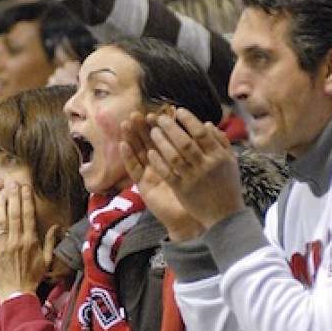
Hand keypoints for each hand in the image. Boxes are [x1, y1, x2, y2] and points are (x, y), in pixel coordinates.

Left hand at [0, 183, 57, 301]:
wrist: (16, 294)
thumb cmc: (32, 277)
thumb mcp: (46, 260)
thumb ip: (50, 242)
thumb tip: (55, 227)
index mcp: (30, 242)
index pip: (28, 215)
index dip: (26, 199)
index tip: (25, 188)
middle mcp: (15, 242)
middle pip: (13, 214)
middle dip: (12, 196)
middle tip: (11, 183)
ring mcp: (1, 247)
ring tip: (0, 193)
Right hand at [121, 111, 203, 239]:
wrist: (191, 219)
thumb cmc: (198, 194)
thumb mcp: (202, 168)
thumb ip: (204, 148)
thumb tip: (209, 125)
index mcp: (173, 160)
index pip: (164, 137)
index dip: (159, 125)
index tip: (154, 110)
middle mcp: (159, 166)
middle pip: (148, 142)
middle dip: (142, 128)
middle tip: (136, 113)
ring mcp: (150, 175)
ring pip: (138, 152)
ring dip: (131, 138)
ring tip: (126, 123)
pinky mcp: (144, 186)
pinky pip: (134, 170)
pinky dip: (128, 157)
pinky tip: (123, 144)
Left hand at [142, 107, 243, 229]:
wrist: (225, 215)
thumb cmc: (228, 186)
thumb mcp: (231, 162)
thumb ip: (221, 141)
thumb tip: (207, 123)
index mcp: (219, 156)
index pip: (202, 133)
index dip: (188, 120)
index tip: (177, 111)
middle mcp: (206, 166)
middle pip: (185, 142)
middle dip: (170, 127)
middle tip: (159, 118)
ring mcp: (193, 179)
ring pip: (174, 156)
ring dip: (161, 142)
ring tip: (152, 132)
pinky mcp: (183, 190)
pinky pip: (168, 173)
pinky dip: (158, 162)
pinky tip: (150, 153)